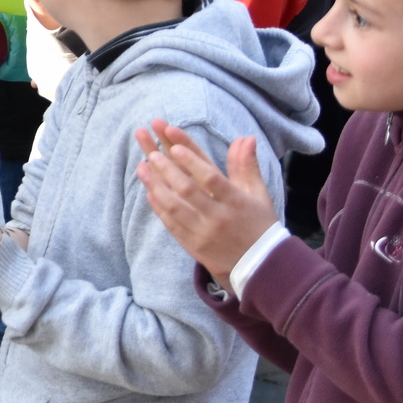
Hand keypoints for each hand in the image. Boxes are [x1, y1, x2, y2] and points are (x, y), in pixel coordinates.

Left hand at [133, 119, 274, 284]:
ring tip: (141, 167)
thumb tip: (247, 137)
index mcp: (236, 202)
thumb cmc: (259, 223)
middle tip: (152, 153)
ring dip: (155, 186)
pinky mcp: (193, 245)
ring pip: (174, 207)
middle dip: (167, 170)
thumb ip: (247, 165)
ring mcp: (203, 233)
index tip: (175, 146)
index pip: (211, 178)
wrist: (260, 264)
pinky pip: (171, 224)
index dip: (192, 162)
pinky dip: (158, 207)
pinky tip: (149, 192)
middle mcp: (218, 217)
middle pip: (187, 190)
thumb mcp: (258, 193)